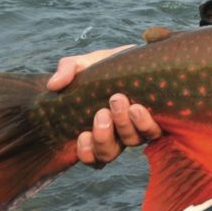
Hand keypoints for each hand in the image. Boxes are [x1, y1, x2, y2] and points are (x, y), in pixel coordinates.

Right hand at [47, 45, 161, 166]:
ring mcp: (137, 127)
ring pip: (131, 142)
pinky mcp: (158, 118)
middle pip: (108, 153)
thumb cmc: (106, 66)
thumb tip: (53, 85)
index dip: (86, 152)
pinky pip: (153, 132)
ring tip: (119, 101)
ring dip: (123, 125)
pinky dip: (145, 123)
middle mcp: (118, 134)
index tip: (82, 135)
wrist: (137, 55)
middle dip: (103, 137)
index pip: (90, 155)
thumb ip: (67, 71)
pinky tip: (138, 108)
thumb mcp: (83, 64)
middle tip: (102, 113)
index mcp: (96, 128)